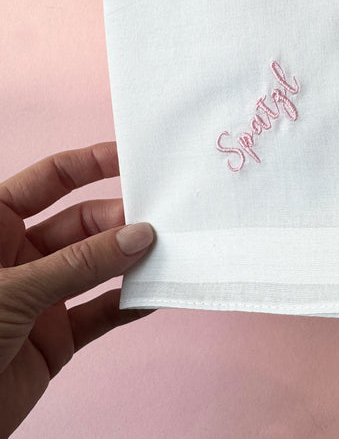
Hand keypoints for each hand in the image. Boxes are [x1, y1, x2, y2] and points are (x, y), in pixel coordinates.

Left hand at [0, 141, 154, 437]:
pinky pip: (101, 312)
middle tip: (159, 221)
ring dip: (130, 261)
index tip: (131, 157)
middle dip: (120, 220)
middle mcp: (21, 254)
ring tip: (167, 252)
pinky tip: (154, 295)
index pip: (50, 180)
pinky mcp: (57, 336)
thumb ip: (79, 263)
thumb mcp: (12, 289)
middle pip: (82, 223)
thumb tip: (139, 235)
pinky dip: (128, 305)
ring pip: (97, 266)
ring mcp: (42, 295)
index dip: (90, 164)